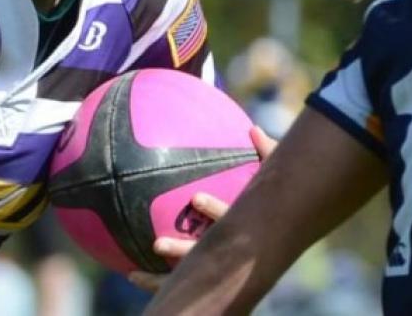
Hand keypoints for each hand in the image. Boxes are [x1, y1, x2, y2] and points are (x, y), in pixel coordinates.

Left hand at [129, 126, 278, 291]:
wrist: (281, 239)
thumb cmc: (276, 201)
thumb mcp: (276, 178)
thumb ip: (267, 155)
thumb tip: (253, 128)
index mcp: (242, 227)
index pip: (228, 220)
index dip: (213, 210)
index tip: (195, 198)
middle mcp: (229, 250)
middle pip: (204, 255)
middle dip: (182, 252)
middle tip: (157, 244)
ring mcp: (218, 267)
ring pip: (189, 276)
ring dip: (162, 277)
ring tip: (133, 273)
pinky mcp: (207, 277)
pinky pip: (178, 284)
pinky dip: (153, 282)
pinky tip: (129, 275)